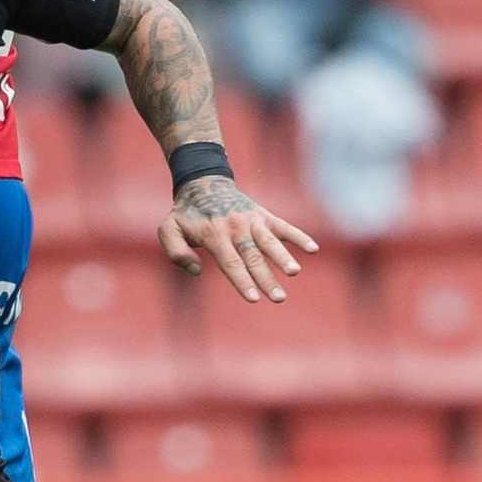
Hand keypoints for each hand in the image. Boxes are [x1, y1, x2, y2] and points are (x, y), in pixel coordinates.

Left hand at [158, 176, 317, 302]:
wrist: (204, 183)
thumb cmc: (186, 214)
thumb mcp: (168, 230)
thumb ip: (176, 252)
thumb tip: (196, 271)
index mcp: (214, 234)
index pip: (230, 262)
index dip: (242, 281)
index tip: (253, 299)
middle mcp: (236, 227)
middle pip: (253, 257)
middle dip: (266, 279)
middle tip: (279, 298)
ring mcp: (252, 220)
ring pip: (270, 241)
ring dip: (283, 257)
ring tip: (294, 272)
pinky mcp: (264, 216)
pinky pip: (283, 226)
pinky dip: (298, 236)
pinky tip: (313, 249)